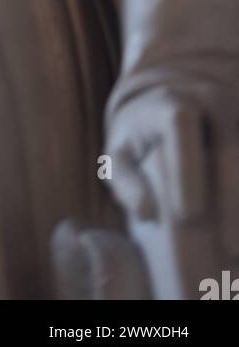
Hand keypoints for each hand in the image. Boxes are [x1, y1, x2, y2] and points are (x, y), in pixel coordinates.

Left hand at [104, 79, 238, 296]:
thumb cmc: (139, 136)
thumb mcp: (120, 154)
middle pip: (230, 143)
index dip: (187, 169)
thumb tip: (146, 212)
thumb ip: (126, 182)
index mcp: (170, 103)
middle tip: (230, 248)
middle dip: (232, 197)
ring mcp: (237, 108)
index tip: (188, 216)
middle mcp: (210, 98)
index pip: (181, 126)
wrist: (168, 100)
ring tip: (238, 248)